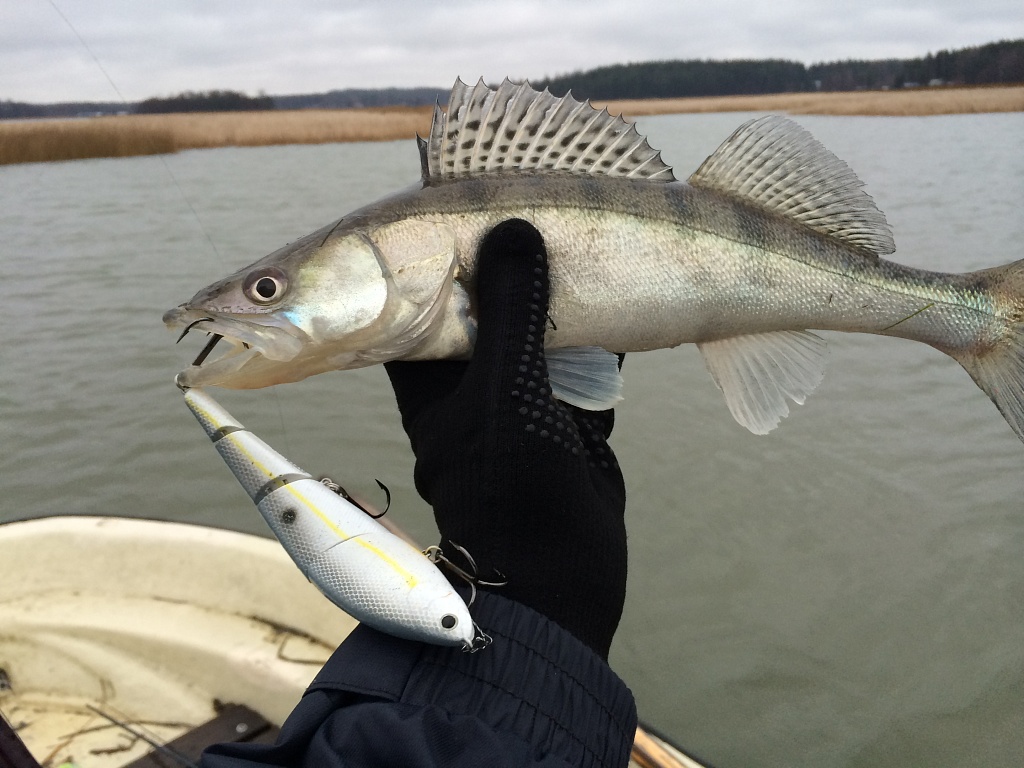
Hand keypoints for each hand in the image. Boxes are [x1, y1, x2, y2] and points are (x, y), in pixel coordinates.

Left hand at [384, 219, 626, 658]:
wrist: (560, 588)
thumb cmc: (514, 493)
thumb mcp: (508, 392)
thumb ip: (513, 313)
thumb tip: (514, 229)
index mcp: (430, 379)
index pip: (414, 296)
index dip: (429, 249)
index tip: (451, 198)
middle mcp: (469, 387)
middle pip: (482, 307)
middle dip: (506, 264)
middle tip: (529, 206)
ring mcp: (519, 405)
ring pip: (534, 333)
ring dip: (555, 295)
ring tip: (575, 235)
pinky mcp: (564, 423)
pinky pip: (578, 365)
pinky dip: (596, 335)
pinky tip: (616, 297)